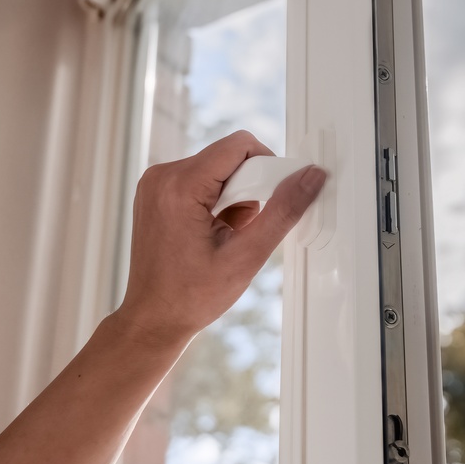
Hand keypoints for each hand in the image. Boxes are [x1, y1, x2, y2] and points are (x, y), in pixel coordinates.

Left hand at [115, 131, 325, 345]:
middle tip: (244, 229)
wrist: (154, 318)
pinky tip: (213, 233)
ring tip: (225, 236)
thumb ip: (283, 211)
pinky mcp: (157, 191)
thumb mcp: (247, 255)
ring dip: (234, 198)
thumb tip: (310, 177)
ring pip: (218, 168)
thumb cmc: (191, 296)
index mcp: (178, 186)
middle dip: (248, 189)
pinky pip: (201, 179)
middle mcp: (161, 176)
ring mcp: (155, 183)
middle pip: (229, 157)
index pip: (239, 145)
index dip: (267, 168)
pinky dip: (217, 200)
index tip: (272, 201)